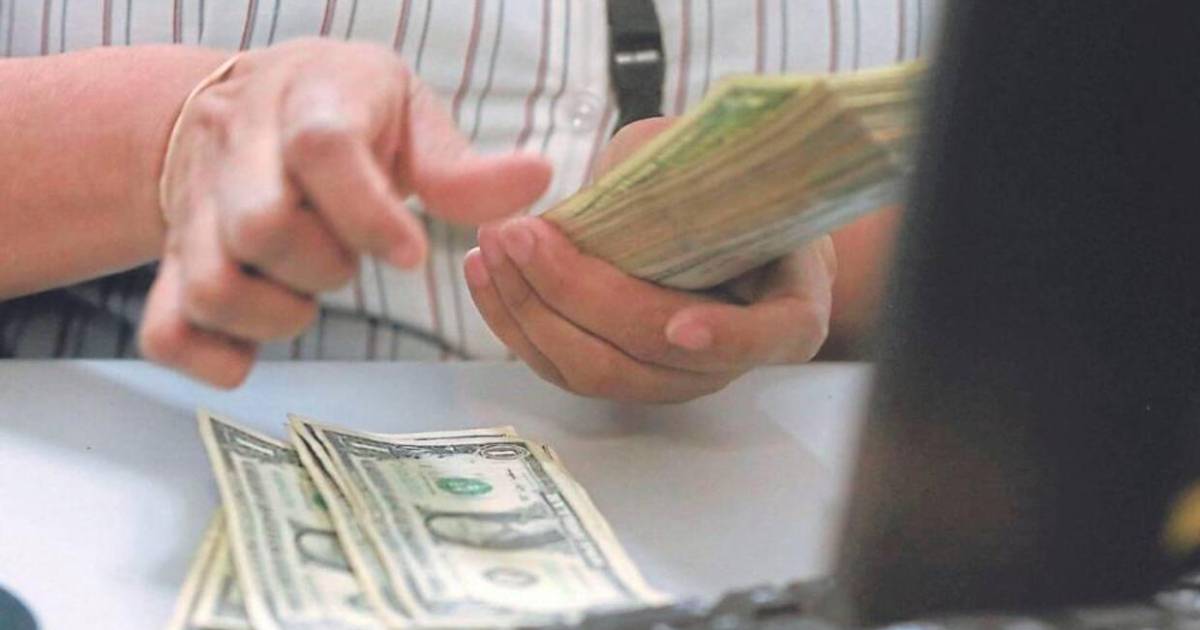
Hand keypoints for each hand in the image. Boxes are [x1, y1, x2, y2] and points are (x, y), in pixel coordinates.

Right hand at [139, 38, 551, 386]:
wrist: (239, 104)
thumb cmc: (340, 111)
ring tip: (308, 290)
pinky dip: (217, 358)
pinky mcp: (169, 263)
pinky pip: (167, 333)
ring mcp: (193, 211)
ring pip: (214, 286)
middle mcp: (236, 151)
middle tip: (347, 258)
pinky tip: (257, 343)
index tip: (410, 253)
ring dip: (279, 314)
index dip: (369, 212)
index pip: (320, 149)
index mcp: (306, 100)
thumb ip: (462, 165)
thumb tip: (537, 179)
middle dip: (325, 265)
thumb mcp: (407, 114)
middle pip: (261, 226)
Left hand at [464, 118, 835, 402]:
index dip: (723, 337)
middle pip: (649, 351)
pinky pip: (562, 367)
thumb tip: (608, 186)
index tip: (681, 326)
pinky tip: (487, 275)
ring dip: (530, 310)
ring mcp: (672, 379)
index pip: (766, 337)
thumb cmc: (734, 189)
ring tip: (492, 248)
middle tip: (521, 234)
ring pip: (595, 369)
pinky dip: (516, 322)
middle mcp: (729, 361)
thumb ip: (679, 175)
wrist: (728, 225)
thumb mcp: (723, 165)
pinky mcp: (620, 377)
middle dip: (575, 294)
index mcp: (786, 310)